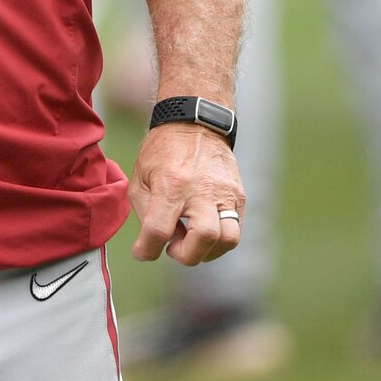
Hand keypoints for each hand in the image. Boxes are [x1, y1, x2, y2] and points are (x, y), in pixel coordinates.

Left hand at [129, 120, 244, 266]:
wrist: (195, 124)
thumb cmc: (162, 152)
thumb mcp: (140, 178)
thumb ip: (147, 213)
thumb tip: (158, 243)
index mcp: (171, 184)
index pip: (159, 230)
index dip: (147, 250)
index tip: (142, 252)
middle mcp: (201, 189)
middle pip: (204, 238)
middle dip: (186, 255)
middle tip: (173, 248)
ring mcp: (225, 192)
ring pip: (228, 239)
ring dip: (208, 252)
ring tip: (191, 243)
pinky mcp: (239, 195)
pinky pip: (236, 229)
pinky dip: (219, 240)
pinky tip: (203, 232)